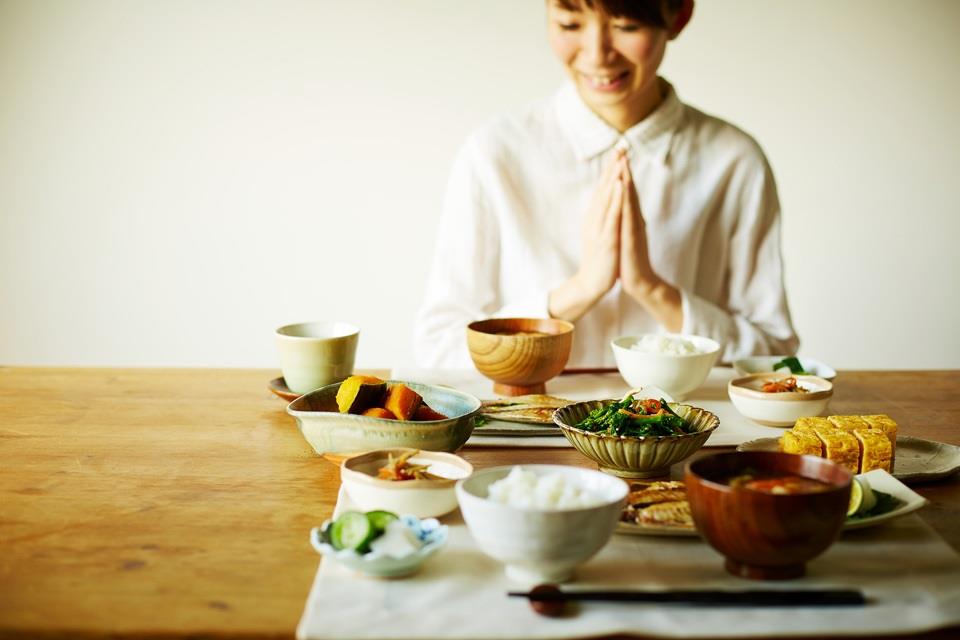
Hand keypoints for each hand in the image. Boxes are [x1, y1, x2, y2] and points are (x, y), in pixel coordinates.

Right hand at [548, 150, 623, 320]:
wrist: (592, 283)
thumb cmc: (601, 259)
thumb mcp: (603, 233)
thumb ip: (605, 217)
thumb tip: (610, 204)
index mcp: (595, 217)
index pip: (603, 188)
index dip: (610, 169)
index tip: (618, 151)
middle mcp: (594, 218)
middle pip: (604, 188)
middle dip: (612, 166)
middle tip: (620, 146)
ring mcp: (599, 227)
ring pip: (607, 197)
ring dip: (613, 176)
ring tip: (620, 159)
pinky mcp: (606, 238)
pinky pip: (611, 214)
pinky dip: (615, 198)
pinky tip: (620, 184)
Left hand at [618, 154, 659, 297]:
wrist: (640, 281)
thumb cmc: (631, 257)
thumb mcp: (626, 233)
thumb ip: (626, 218)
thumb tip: (623, 204)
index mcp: (630, 217)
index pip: (625, 190)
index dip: (621, 171)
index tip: (617, 153)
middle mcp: (634, 219)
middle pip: (629, 189)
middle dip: (625, 168)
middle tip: (621, 147)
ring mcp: (634, 227)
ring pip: (630, 200)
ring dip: (627, 181)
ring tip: (623, 162)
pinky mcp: (632, 238)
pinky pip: (628, 217)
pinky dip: (626, 202)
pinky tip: (623, 190)